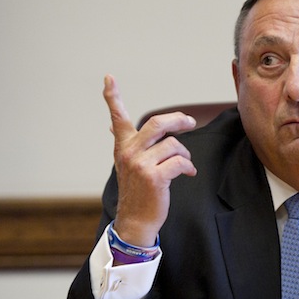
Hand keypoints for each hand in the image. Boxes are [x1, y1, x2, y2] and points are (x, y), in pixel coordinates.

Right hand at [103, 75, 196, 246]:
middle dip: (178, 120)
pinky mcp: (155, 177)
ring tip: (185, 164)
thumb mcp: (128, 165)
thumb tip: (112, 125)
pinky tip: (189, 173)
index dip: (112, 96)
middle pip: (158, 123)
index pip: (118, 118)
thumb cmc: (138, 191)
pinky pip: (180, 162)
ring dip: (185, 154)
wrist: (136, 220)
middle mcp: (130, 152)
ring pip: (174, 145)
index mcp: (123, 147)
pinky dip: (188, 167)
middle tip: (190, 122)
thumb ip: (127, 143)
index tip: (108, 77)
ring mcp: (141, 165)